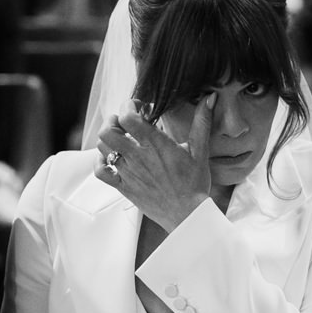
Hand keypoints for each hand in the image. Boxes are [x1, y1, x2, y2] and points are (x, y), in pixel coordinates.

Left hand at [96, 95, 212, 231]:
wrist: (187, 215)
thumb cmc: (195, 184)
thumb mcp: (200, 151)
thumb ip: (202, 122)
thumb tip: (210, 98)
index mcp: (155, 144)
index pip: (128, 117)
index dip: (129, 106)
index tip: (139, 107)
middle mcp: (137, 157)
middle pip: (108, 131)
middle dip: (113, 120)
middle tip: (124, 121)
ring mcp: (128, 173)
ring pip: (103, 148)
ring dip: (108, 139)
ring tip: (121, 138)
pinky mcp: (124, 187)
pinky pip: (101, 172)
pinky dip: (100, 162)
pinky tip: (111, 158)